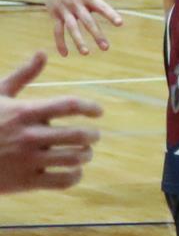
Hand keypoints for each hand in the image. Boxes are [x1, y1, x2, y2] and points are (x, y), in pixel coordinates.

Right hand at [0, 52, 101, 193]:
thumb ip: (23, 75)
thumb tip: (43, 53)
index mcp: (24, 112)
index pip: (69, 105)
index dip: (90, 107)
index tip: (98, 112)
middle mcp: (28, 136)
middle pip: (78, 134)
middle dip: (93, 135)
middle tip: (94, 136)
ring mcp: (27, 160)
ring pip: (74, 158)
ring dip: (86, 155)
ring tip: (85, 152)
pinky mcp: (25, 182)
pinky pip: (63, 180)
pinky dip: (75, 175)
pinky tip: (73, 170)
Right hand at [42, 0, 123, 56]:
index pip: (102, 7)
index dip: (110, 15)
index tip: (120, 23)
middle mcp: (76, 4)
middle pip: (88, 22)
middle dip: (97, 35)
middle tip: (106, 48)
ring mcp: (65, 9)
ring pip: (72, 28)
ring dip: (78, 41)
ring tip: (86, 53)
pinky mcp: (55, 13)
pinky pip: (57, 30)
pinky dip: (60, 42)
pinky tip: (65, 54)